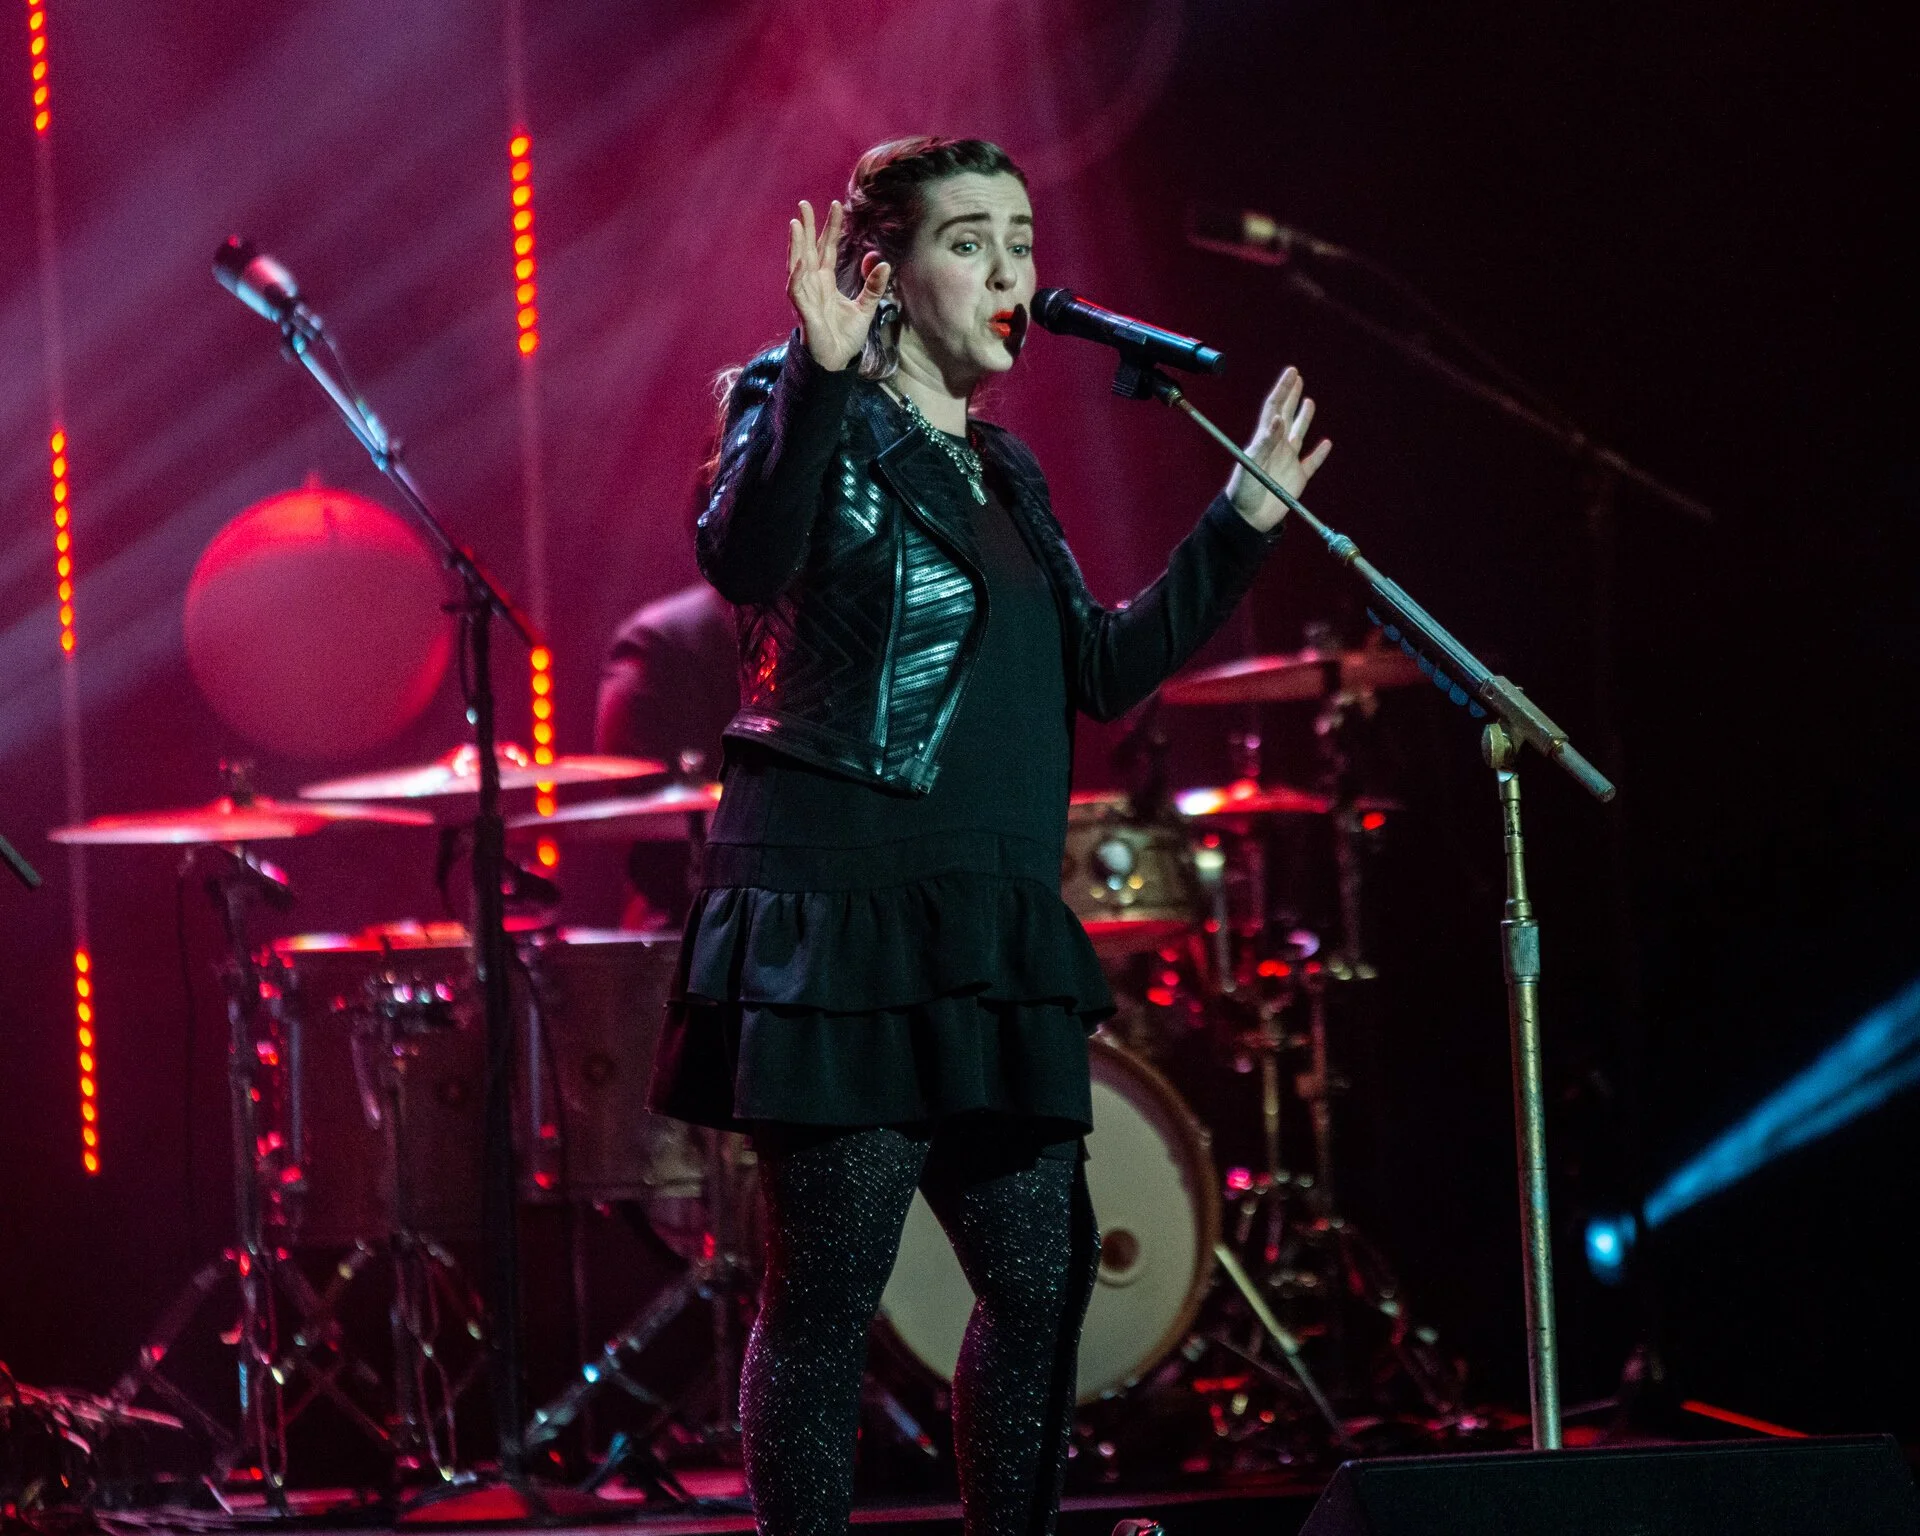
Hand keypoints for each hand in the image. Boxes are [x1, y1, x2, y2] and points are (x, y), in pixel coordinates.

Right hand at [787, 199, 890, 371]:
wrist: (837, 362)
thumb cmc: (845, 337)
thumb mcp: (865, 307)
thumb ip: (873, 286)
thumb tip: (884, 263)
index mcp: (825, 282)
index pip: (826, 248)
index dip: (830, 228)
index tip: (836, 206)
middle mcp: (812, 285)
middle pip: (808, 250)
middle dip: (806, 227)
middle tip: (803, 203)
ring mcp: (805, 297)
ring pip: (797, 264)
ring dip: (796, 244)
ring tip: (796, 223)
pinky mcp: (804, 311)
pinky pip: (797, 290)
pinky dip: (798, 275)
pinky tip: (800, 260)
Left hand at [1226, 366, 1331, 531]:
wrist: (1248, 519)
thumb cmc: (1244, 491)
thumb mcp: (1252, 464)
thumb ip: (1265, 441)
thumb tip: (1277, 417)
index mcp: (1263, 440)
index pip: (1274, 408)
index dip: (1282, 389)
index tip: (1291, 372)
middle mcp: (1276, 447)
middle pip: (1286, 414)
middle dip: (1291, 395)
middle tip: (1296, 376)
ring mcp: (1288, 461)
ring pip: (1298, 434)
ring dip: (1304, 418)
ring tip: (1309, 402)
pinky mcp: (1298, 478)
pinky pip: (1312, 462)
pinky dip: (1320, 453)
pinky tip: (1327, 444)